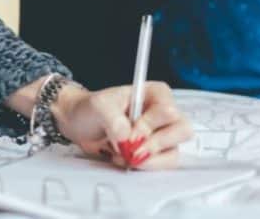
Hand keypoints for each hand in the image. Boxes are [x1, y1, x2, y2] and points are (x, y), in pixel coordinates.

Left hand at [51, 81, 193, 169]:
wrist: (78, 124)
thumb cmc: (90, 108)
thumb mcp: (97, 105)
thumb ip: (112, 117)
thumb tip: (127, 136)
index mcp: (154, 94)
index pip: (168, 110)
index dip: (149, 124)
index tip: (129, 131)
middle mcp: (163, 113)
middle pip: (181, 131)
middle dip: (154, 144)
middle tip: (131, 148)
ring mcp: (161, 134)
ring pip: (173, 151)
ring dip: (148, 158)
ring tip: (125, 154)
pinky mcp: (155, 153)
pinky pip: (162, 165)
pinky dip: (144, 166)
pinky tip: (125, 159)